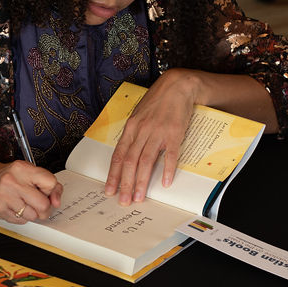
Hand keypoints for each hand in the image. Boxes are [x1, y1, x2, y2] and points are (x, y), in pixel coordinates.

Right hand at [0, 160, 62, 223]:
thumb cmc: (12, 177)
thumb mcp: (32, 172)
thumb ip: (50, 185)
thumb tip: (57, 202)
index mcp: (23, 168)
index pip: (50, 183)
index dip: (51, 191)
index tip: (45, 191)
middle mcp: (12, 181)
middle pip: (43, 205)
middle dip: (44, 207)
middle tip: (38, 202)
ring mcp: (4, 196)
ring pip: (33, 216)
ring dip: (32, 213)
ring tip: (24, 203)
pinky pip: (21, 221)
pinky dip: (21, 217)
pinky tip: (16, 207)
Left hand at [104, 69, 198, 204]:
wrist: (178, 86)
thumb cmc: (158, 101)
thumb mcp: (140, 115)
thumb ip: (134, 134)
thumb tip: (127, 154)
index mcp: (131, 127)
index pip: (118, 155)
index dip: (113, 175)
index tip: (109, 190)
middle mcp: (142, 130)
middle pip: (129, 161)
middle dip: (125, 183)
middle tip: (123, 200)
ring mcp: (158, 132)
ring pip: (146, 160)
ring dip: (141, 181)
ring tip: (138, 196)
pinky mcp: (174, 132)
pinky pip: (170, 154)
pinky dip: (167, 169)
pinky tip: (164, 182)